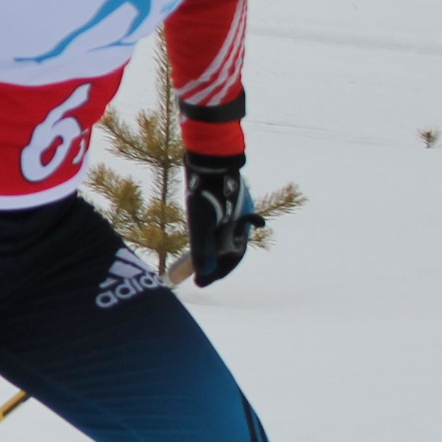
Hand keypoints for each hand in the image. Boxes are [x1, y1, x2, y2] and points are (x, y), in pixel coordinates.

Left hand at [185, 155, 260, 285]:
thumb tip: (202, 272)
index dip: (216, 274)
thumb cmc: (205, 189)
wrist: (209, 156)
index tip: (200, 284)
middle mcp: (242, 219)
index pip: (232, 259)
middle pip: (230, 249)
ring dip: (215, 250)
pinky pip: (223, 222)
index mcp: (240, 227)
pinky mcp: (227, 199)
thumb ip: (201, 247)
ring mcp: (235, 209)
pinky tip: (205, 237)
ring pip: (227, 236)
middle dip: (215, 265)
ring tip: (200, 260)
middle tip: (199, 275)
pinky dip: (214, 233)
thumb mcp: (199, 221)